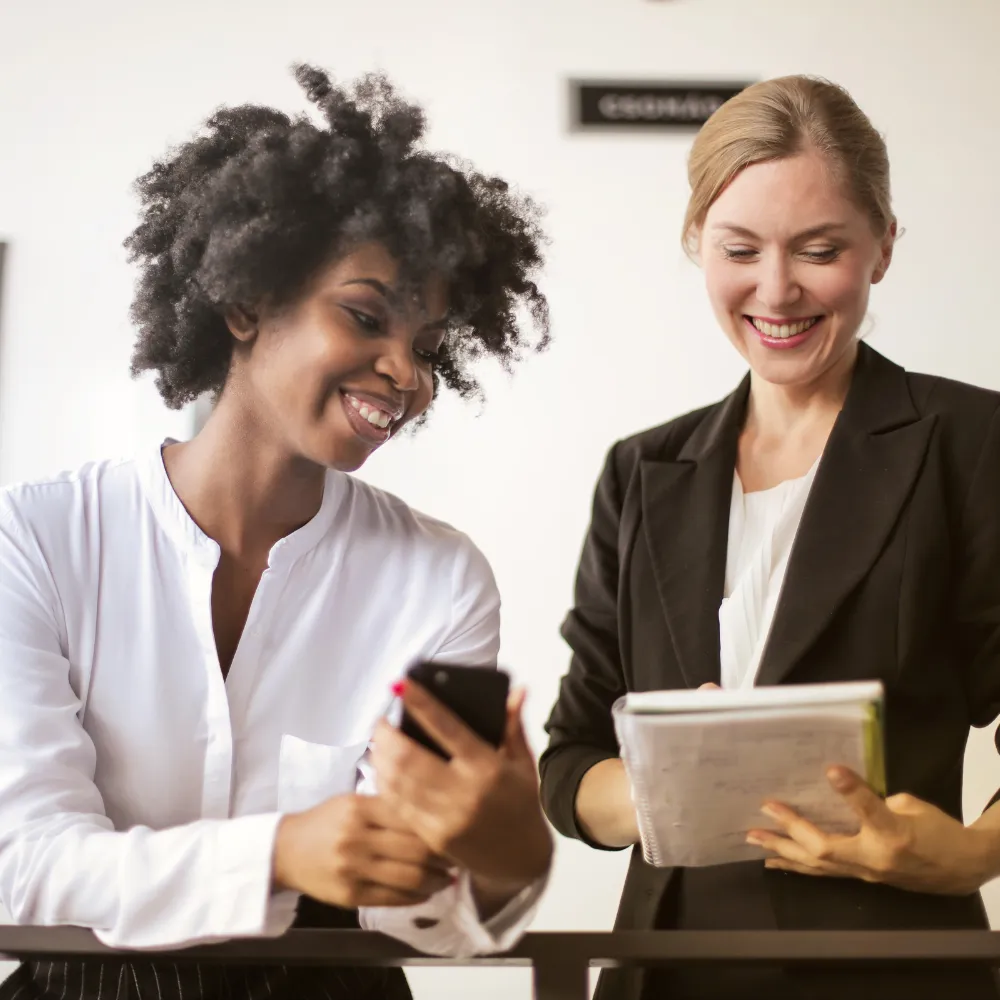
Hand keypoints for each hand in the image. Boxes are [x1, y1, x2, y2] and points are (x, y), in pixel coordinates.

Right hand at [273, 793, 451, 907]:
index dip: (438, 824)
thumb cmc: (327, 820)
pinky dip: (415, 897)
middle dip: (443, 855)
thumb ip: (388, 804)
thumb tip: (432, 812)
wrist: (286, 850)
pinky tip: (426, 893)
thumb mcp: (354, 801)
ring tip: (448, 878)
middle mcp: (358, 838)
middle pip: (414, 848)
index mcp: (361, 808)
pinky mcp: (350, 895)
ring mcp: (353, 869)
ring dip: (435, 880)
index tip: (456, 827)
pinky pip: (392, 899)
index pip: (411, 815)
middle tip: (459, 856)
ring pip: (408, 877)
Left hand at [372, 682, 552, 909]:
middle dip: (386, 734)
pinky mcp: (431, 837)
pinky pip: (397, 805)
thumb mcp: (523, 762)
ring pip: (396, 781)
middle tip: (381, 720)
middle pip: (408, 757)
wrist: (521, 858)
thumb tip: (517, 689)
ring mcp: (445, 818)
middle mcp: (463, 792)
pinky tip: (382, 769)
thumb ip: (513, 724)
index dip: (420, 704)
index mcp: (486, 767)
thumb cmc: (520, 802)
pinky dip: (384, 782)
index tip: (400, 685)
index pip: (447, 728)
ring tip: (378, 741)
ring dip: (380, 756)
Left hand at [747, 766, 993, 895]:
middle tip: (764, 810)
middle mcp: (874, 857)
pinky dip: (796, 866)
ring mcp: (865, 873)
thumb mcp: (915, 807)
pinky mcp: (860, 878)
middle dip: (791, 829)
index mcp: (894, 832)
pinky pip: (823, 873)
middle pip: (826, 848)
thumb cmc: (937, 831)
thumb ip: (878, 799)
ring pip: (817, 865)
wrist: (960, 869)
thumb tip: (842, 788)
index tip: (831, 770)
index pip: (869, 810)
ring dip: (783, 851)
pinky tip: (774, 860)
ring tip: (753, 838)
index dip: (851, 790)